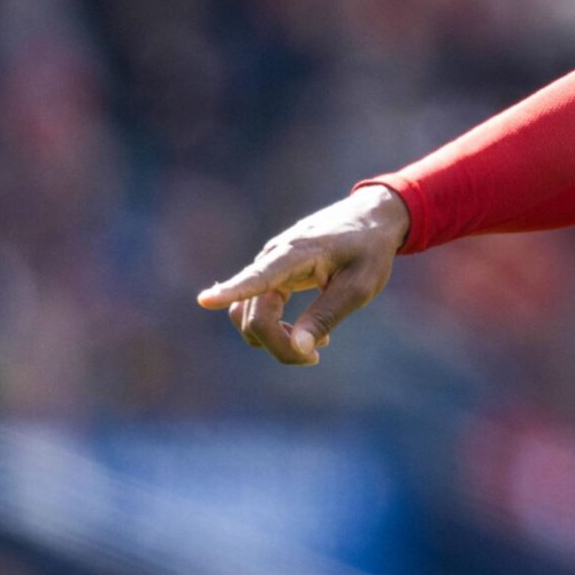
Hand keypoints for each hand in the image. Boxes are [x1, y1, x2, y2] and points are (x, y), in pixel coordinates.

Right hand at [196, 185, 410, 363]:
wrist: (370, 218)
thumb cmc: (369, 250)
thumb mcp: (360, 287)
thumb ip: (326, 316)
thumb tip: (297, 348)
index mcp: (297, 253)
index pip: (259, 276)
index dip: (231, 291)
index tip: (204, 300)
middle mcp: (273, 258)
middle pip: (255, 316)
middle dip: (279, 344)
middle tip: (317, 357)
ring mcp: (268, 267)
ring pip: (251, 317)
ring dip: (275, 339)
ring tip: (319, 343)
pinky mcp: (270, 276)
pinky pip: (256, 310)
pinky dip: (273, 328)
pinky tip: (303, 334)